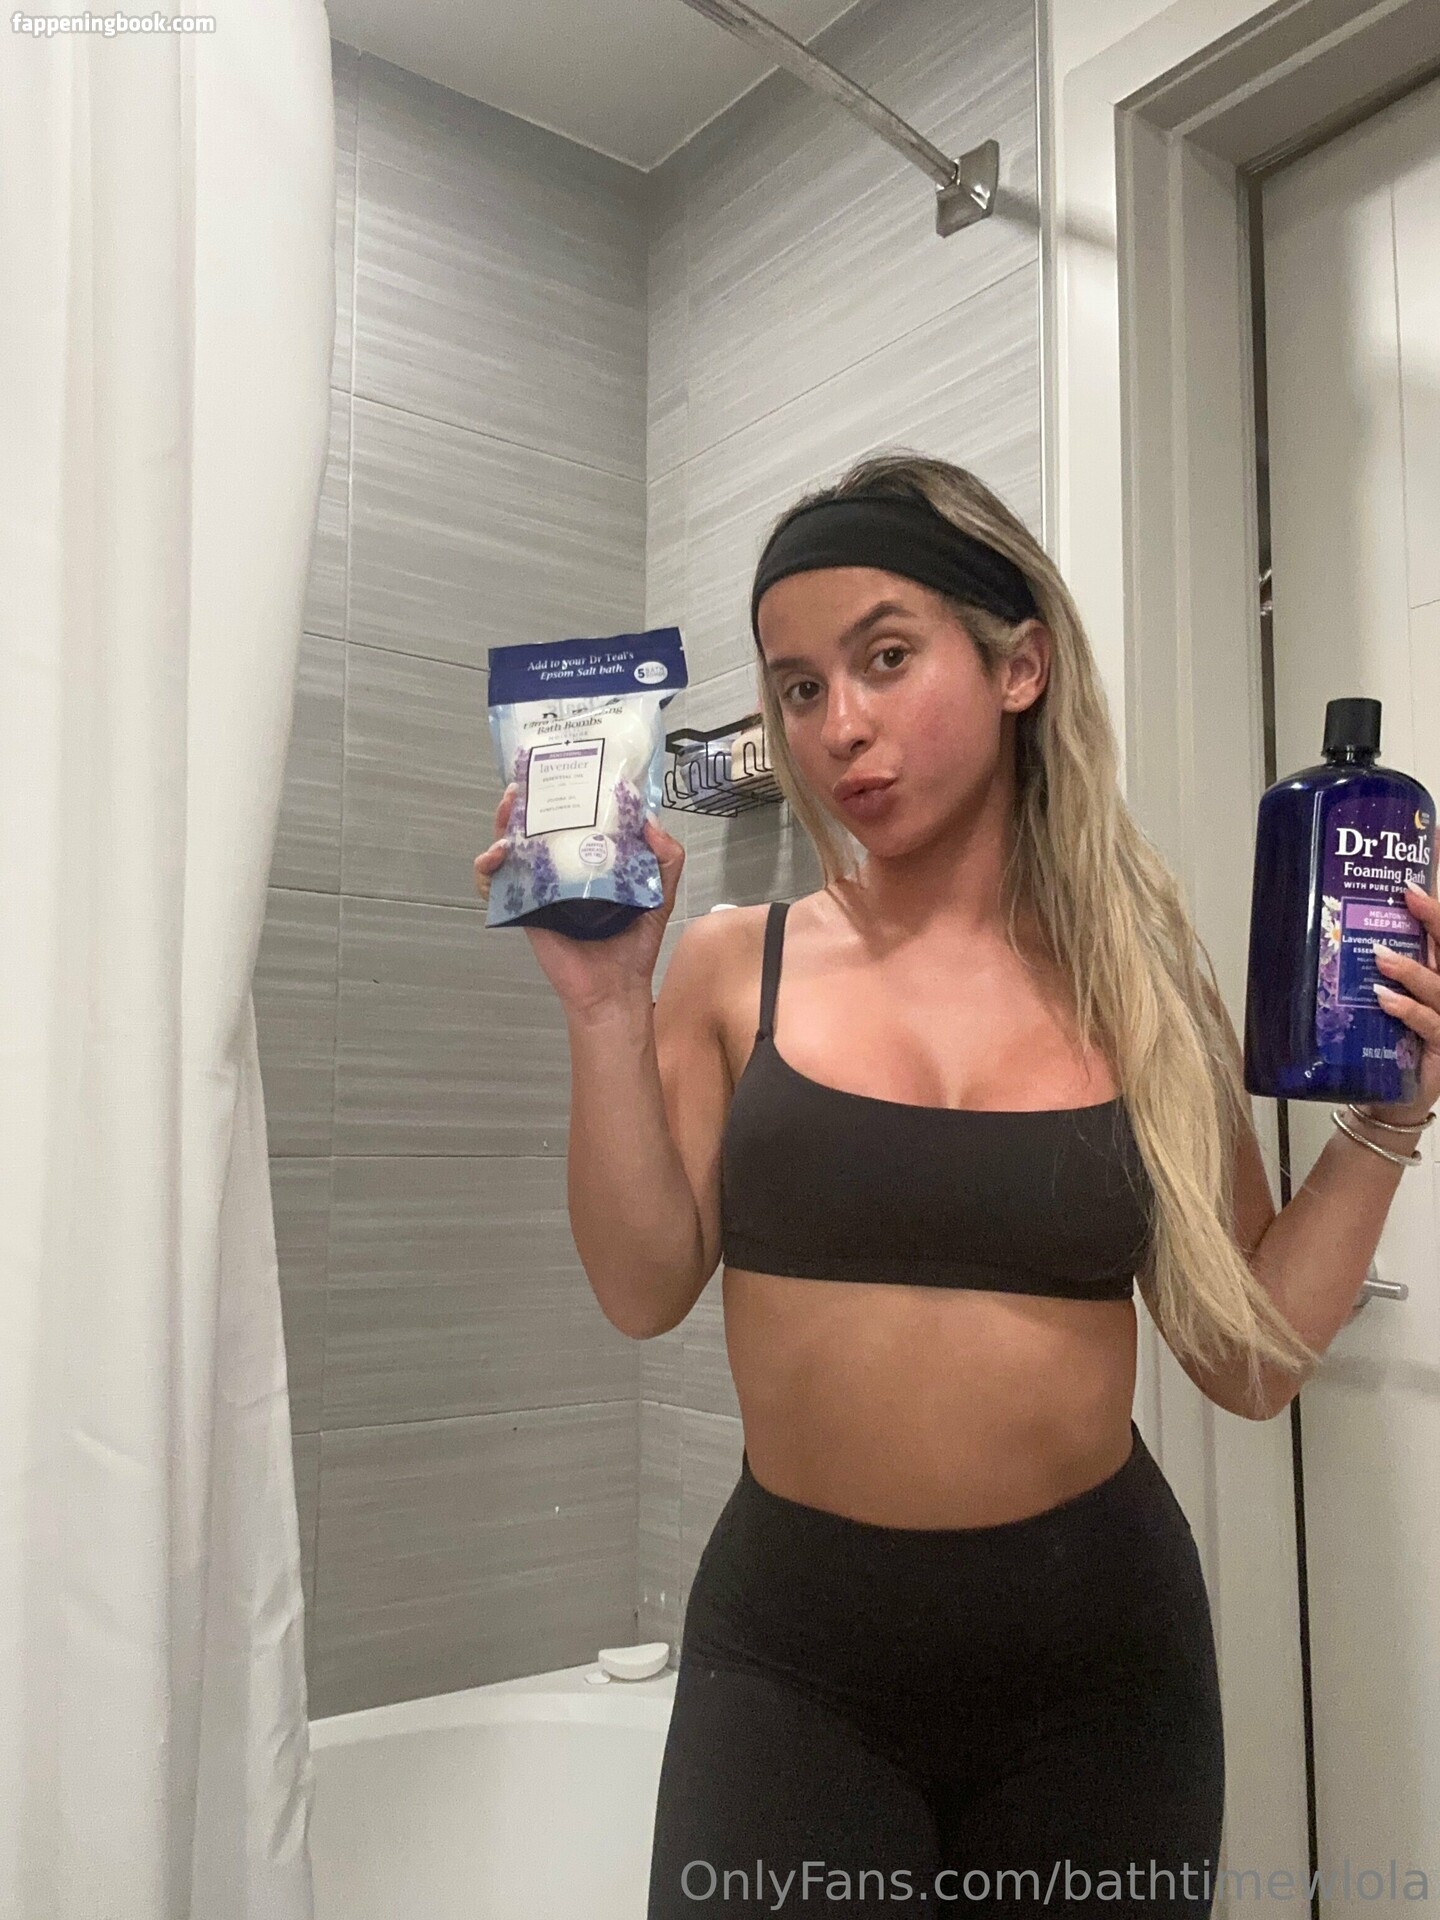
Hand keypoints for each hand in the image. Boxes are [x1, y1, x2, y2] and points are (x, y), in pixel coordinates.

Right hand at [473, 784, 685, 1015]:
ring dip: (503, 823)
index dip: (567, 790)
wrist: (612, 987)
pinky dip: (487, 868)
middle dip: (528, 798)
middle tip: (524, 782)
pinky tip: (495, 858)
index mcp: (594, 858)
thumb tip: (648, 819)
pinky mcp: (523, 907)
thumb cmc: (636, 943)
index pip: (576, 816)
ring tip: (508, 808)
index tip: (566, 767)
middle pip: (538, 823)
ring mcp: (540, 885)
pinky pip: (496, 883)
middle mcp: (564, 867)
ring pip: (512, 845)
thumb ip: (667, 857)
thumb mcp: (661, 892)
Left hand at [1365, 878, 1439, 1123]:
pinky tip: (1386, 1000)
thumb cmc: (1382, 1044)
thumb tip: (1321, 930)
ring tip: (1380, 957)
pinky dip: (1408, 1010)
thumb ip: (1362, 968)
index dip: (1433, 908)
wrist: (1389, 1098)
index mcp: (1435, 973)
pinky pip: (1430, 1025)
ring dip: (1410, 969)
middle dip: (1434, 921)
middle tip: (1410, 897)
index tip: (1412, 883)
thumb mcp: (1372, 998)